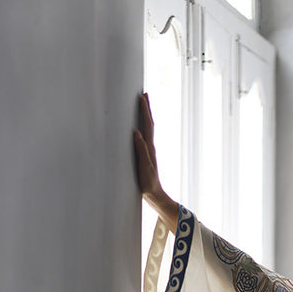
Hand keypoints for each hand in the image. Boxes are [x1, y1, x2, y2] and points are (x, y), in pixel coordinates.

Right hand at [133, 92, 178, 230]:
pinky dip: (142, 128)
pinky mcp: (146, 157)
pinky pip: (144, 137)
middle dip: (146, 109)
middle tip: (144, 95)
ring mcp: (148, 151)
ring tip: (142, 106)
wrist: (155, 196)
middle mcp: (150, 147)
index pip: (147, 125)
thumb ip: (141, 151)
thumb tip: (137, 132)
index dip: (145, 111)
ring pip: (147, 129)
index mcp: (149, 148)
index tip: (142, 97)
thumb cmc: (149, 184)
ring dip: (145, 116)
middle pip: (149, 124)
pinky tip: (139, 128)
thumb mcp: (144, 167)